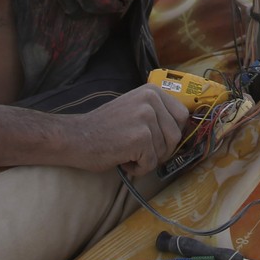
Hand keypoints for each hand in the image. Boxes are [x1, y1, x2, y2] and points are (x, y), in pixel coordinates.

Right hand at [73, 84, 189, 174]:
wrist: (75, 138)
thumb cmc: (104, 128)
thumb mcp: (134, 109)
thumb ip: (157, 114)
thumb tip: (183, 130)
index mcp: (152, 91)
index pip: (182, 115)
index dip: (173, 133)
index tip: (159, 140)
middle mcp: (151, 100)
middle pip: (176, 136)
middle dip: (161, 150)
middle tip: (139, 150)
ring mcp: (146, 118)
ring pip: (164, 151)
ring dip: (147, 159)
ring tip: (127, 152)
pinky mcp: (141, 138)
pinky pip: (151, 163)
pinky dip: (138, 168)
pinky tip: (122, 159)